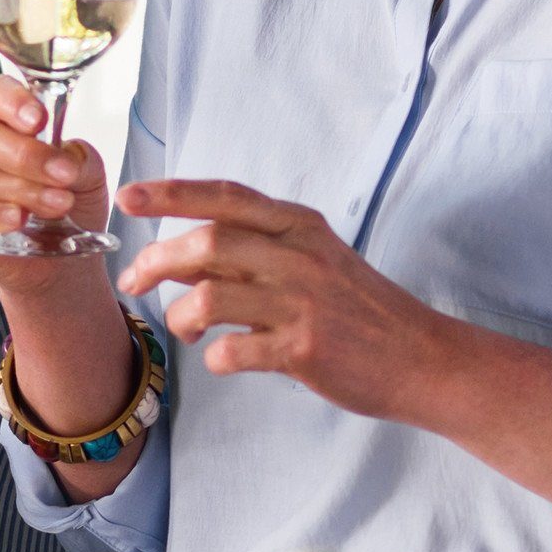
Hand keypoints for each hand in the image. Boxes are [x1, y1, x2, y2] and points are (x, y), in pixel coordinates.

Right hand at [0, 77, 110, 282]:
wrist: (54, 256)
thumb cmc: (59, 201)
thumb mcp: (83, 175)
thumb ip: (79, 159)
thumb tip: (70, 156)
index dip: (13, 103)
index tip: (39, 120)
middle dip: (27, 156)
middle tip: (64, 174)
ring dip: (22, 191)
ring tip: (57, 204)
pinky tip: (16, 218)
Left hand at [114, 179, 447, 418]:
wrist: (421, 357)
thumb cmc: (361, 311)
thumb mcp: (317, 259)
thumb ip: (257, 250)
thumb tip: (183, 253)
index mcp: (301, 227)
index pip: (227, 197)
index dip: (172, 192)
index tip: (129, 197)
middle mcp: (300, 257)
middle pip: (208, 242)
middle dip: (156, 261)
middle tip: (135, 283)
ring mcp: (303, 303)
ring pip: (209, 296)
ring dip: (180, 316)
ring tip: (186, 330)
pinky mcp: (305, 349)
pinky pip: (233, 351)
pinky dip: (214, 358)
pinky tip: (224, 359)